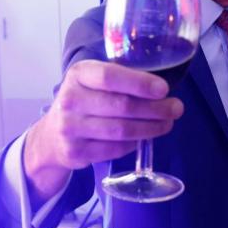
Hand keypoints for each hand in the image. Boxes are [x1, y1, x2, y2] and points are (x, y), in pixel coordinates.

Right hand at [24, 60, 183, 201]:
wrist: (51, 135)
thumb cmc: (84, 101)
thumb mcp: (92, 81)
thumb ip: (120, 79)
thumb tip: (161, 89)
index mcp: (78, 74)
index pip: (110, 76)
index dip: (139, 83)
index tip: (164, 89)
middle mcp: (70, 100)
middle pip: (121, 106)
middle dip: (155, 108)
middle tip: (176, 108)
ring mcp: (70, 128)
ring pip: (121, 130)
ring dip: (150, 128)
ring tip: (167, 123)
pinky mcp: (75, 152)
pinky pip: (115, 149)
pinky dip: (134, 143)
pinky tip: (144, 137)